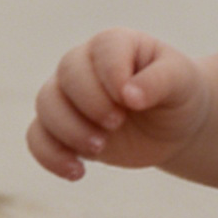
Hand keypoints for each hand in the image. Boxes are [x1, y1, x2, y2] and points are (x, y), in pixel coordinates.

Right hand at [27, 28, 209, 179]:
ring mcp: (68, 96)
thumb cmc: (178, 93)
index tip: (133, 102)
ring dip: (69, 130)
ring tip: (99, 148)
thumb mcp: (181, 82)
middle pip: (67, 76)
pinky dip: (50, 156)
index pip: (102, 52)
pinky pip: (37, 138)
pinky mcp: (61, 129)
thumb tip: (129, 95)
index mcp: (115, 45)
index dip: (112, 77)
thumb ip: (159, 81)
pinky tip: (77, 172)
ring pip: (46, 105)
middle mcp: (84, 65)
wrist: (174, 125)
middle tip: (117, 124)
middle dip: (90, 105)